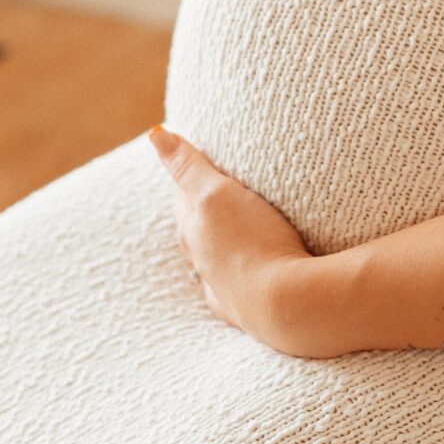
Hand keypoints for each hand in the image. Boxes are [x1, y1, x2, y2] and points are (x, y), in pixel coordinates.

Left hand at [146, 124, 324, 353]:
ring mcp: (224, 289)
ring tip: (240, 228)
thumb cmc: (252, 243)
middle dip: (207, 210)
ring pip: (215, 261)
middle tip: (224, 188)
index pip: (184, 196)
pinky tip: (249, 275)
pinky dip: (241, 276)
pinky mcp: (249, 309)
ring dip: (224, 244)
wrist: (287, 305)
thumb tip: (156, 134)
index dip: (192, 176)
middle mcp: (202, 262)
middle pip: (198, 229)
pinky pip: (239, 288)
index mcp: (192, 231)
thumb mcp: (216, 194)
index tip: (204, 159)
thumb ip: (188, 166)